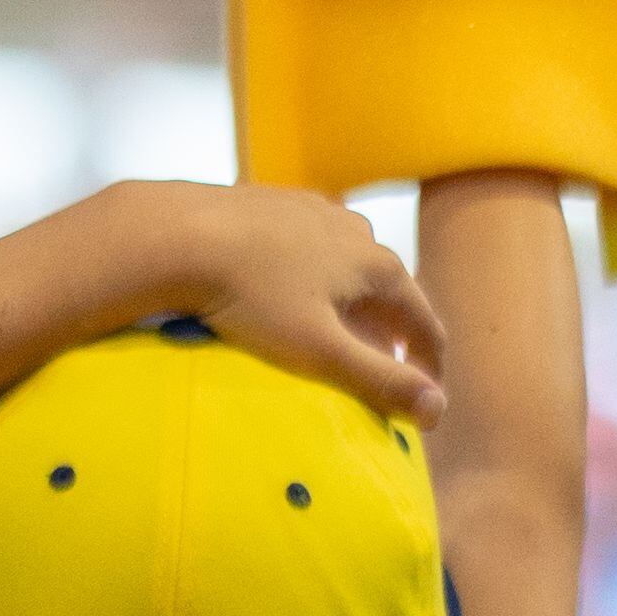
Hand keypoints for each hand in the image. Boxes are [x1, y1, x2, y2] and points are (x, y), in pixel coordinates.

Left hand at [162, 183, 446, 421]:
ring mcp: (318, 213)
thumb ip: (380, 380)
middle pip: (391, 296)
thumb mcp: (319, 350)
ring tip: (333, 339)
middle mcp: (358, 232)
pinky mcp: (279, 205)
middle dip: (390, 339)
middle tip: (377, 377)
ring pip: (351, 270)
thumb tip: (437, 410)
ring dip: (354, 308)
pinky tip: (289, 298)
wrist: (178, 234)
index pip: (426, 325)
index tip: (421, 404)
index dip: (429, 370)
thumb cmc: (250, 296)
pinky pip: (314, 251)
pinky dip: (317, 281)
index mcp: (378, 266)